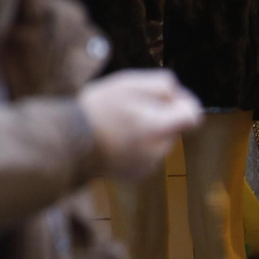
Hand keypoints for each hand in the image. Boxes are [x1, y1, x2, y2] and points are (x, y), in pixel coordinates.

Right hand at [78, 70, 202, 180]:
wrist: (66, 143)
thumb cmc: (96, 110)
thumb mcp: (128, 83)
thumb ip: (161, 85)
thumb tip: (179, 93)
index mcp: (159, 127)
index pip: (192, 116)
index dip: (182, 102)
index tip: (165, 98)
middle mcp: (158, 150)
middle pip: (172, 128)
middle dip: (158, 117)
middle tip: (128, 108)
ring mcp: (147, 165)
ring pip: (157, 142)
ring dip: (144, 132)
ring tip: (115, 124)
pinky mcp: (134, 175)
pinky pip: (143, 156)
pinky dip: (133, 147)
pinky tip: (112, 140)